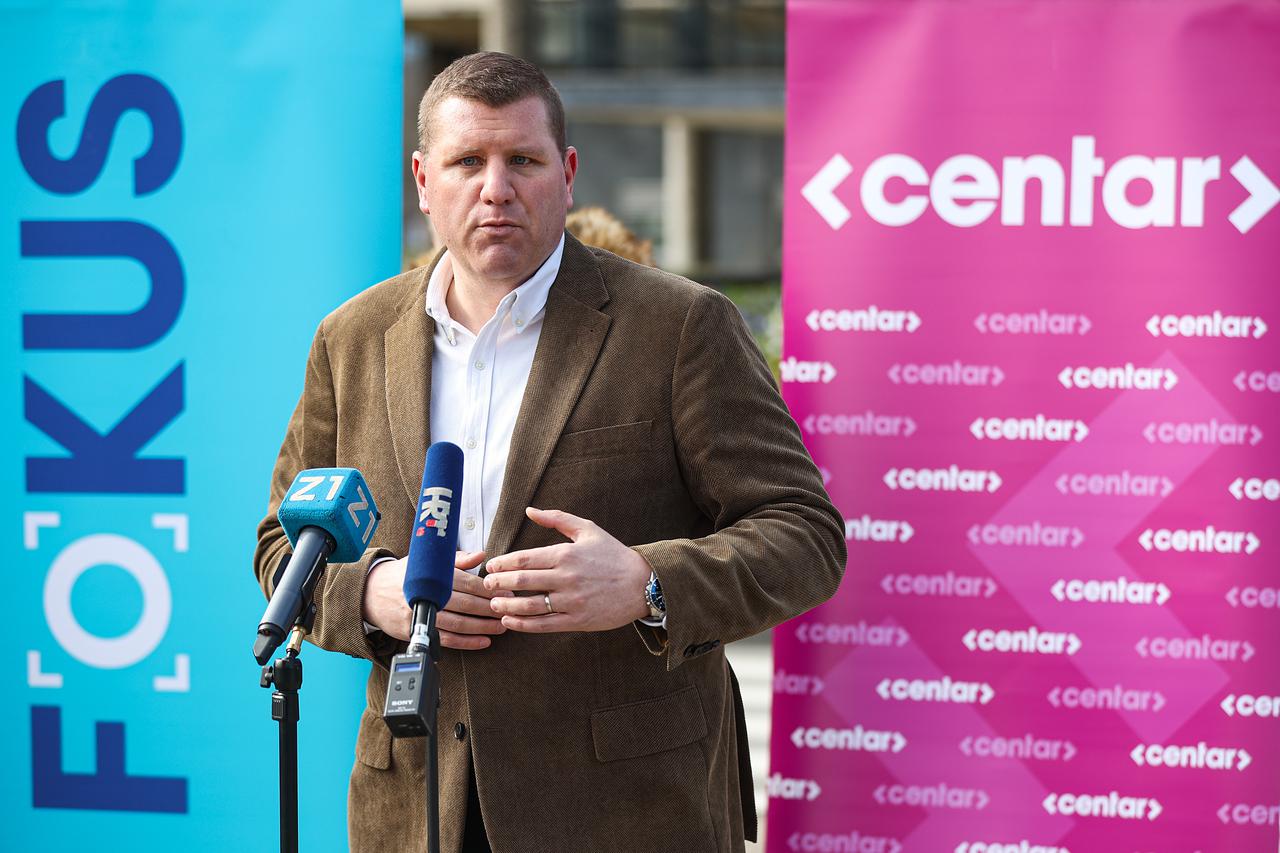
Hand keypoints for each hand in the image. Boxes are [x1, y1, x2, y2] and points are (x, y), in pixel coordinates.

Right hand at [362, 550, 511, 649]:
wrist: (371, 593)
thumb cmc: (405, 575)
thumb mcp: (427, 562)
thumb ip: (456, 560)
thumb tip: (482, 555)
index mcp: (432, 575)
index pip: (466, 581)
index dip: (488, 588)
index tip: (506, 591)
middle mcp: (427, 594)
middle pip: (464, 603)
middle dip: (489, 608)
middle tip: (509, 609)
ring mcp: (420, 614)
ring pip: (457, 623)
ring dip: (482, 627)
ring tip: (501, 627)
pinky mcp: (415, 631)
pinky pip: (445, 640)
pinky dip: (466, 642)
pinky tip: (483, 641)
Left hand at [483, 507, 651, 632]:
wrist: (644, 583)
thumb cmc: (614, 555)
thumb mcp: (588, 529)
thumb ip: (557, 519)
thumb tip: (529, 510)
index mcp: (567, 554)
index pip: (524, 558)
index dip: (502, 564)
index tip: (490, 567)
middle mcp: (567, 577)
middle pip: (522, 581)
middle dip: (499, 585)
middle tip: (486, 586)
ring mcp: (572, 601)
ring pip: (530, 606)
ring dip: (507, 607)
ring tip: (494, 606)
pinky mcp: (578, 621)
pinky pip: (544, 625)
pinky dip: (523, 625)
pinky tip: (510, 622)